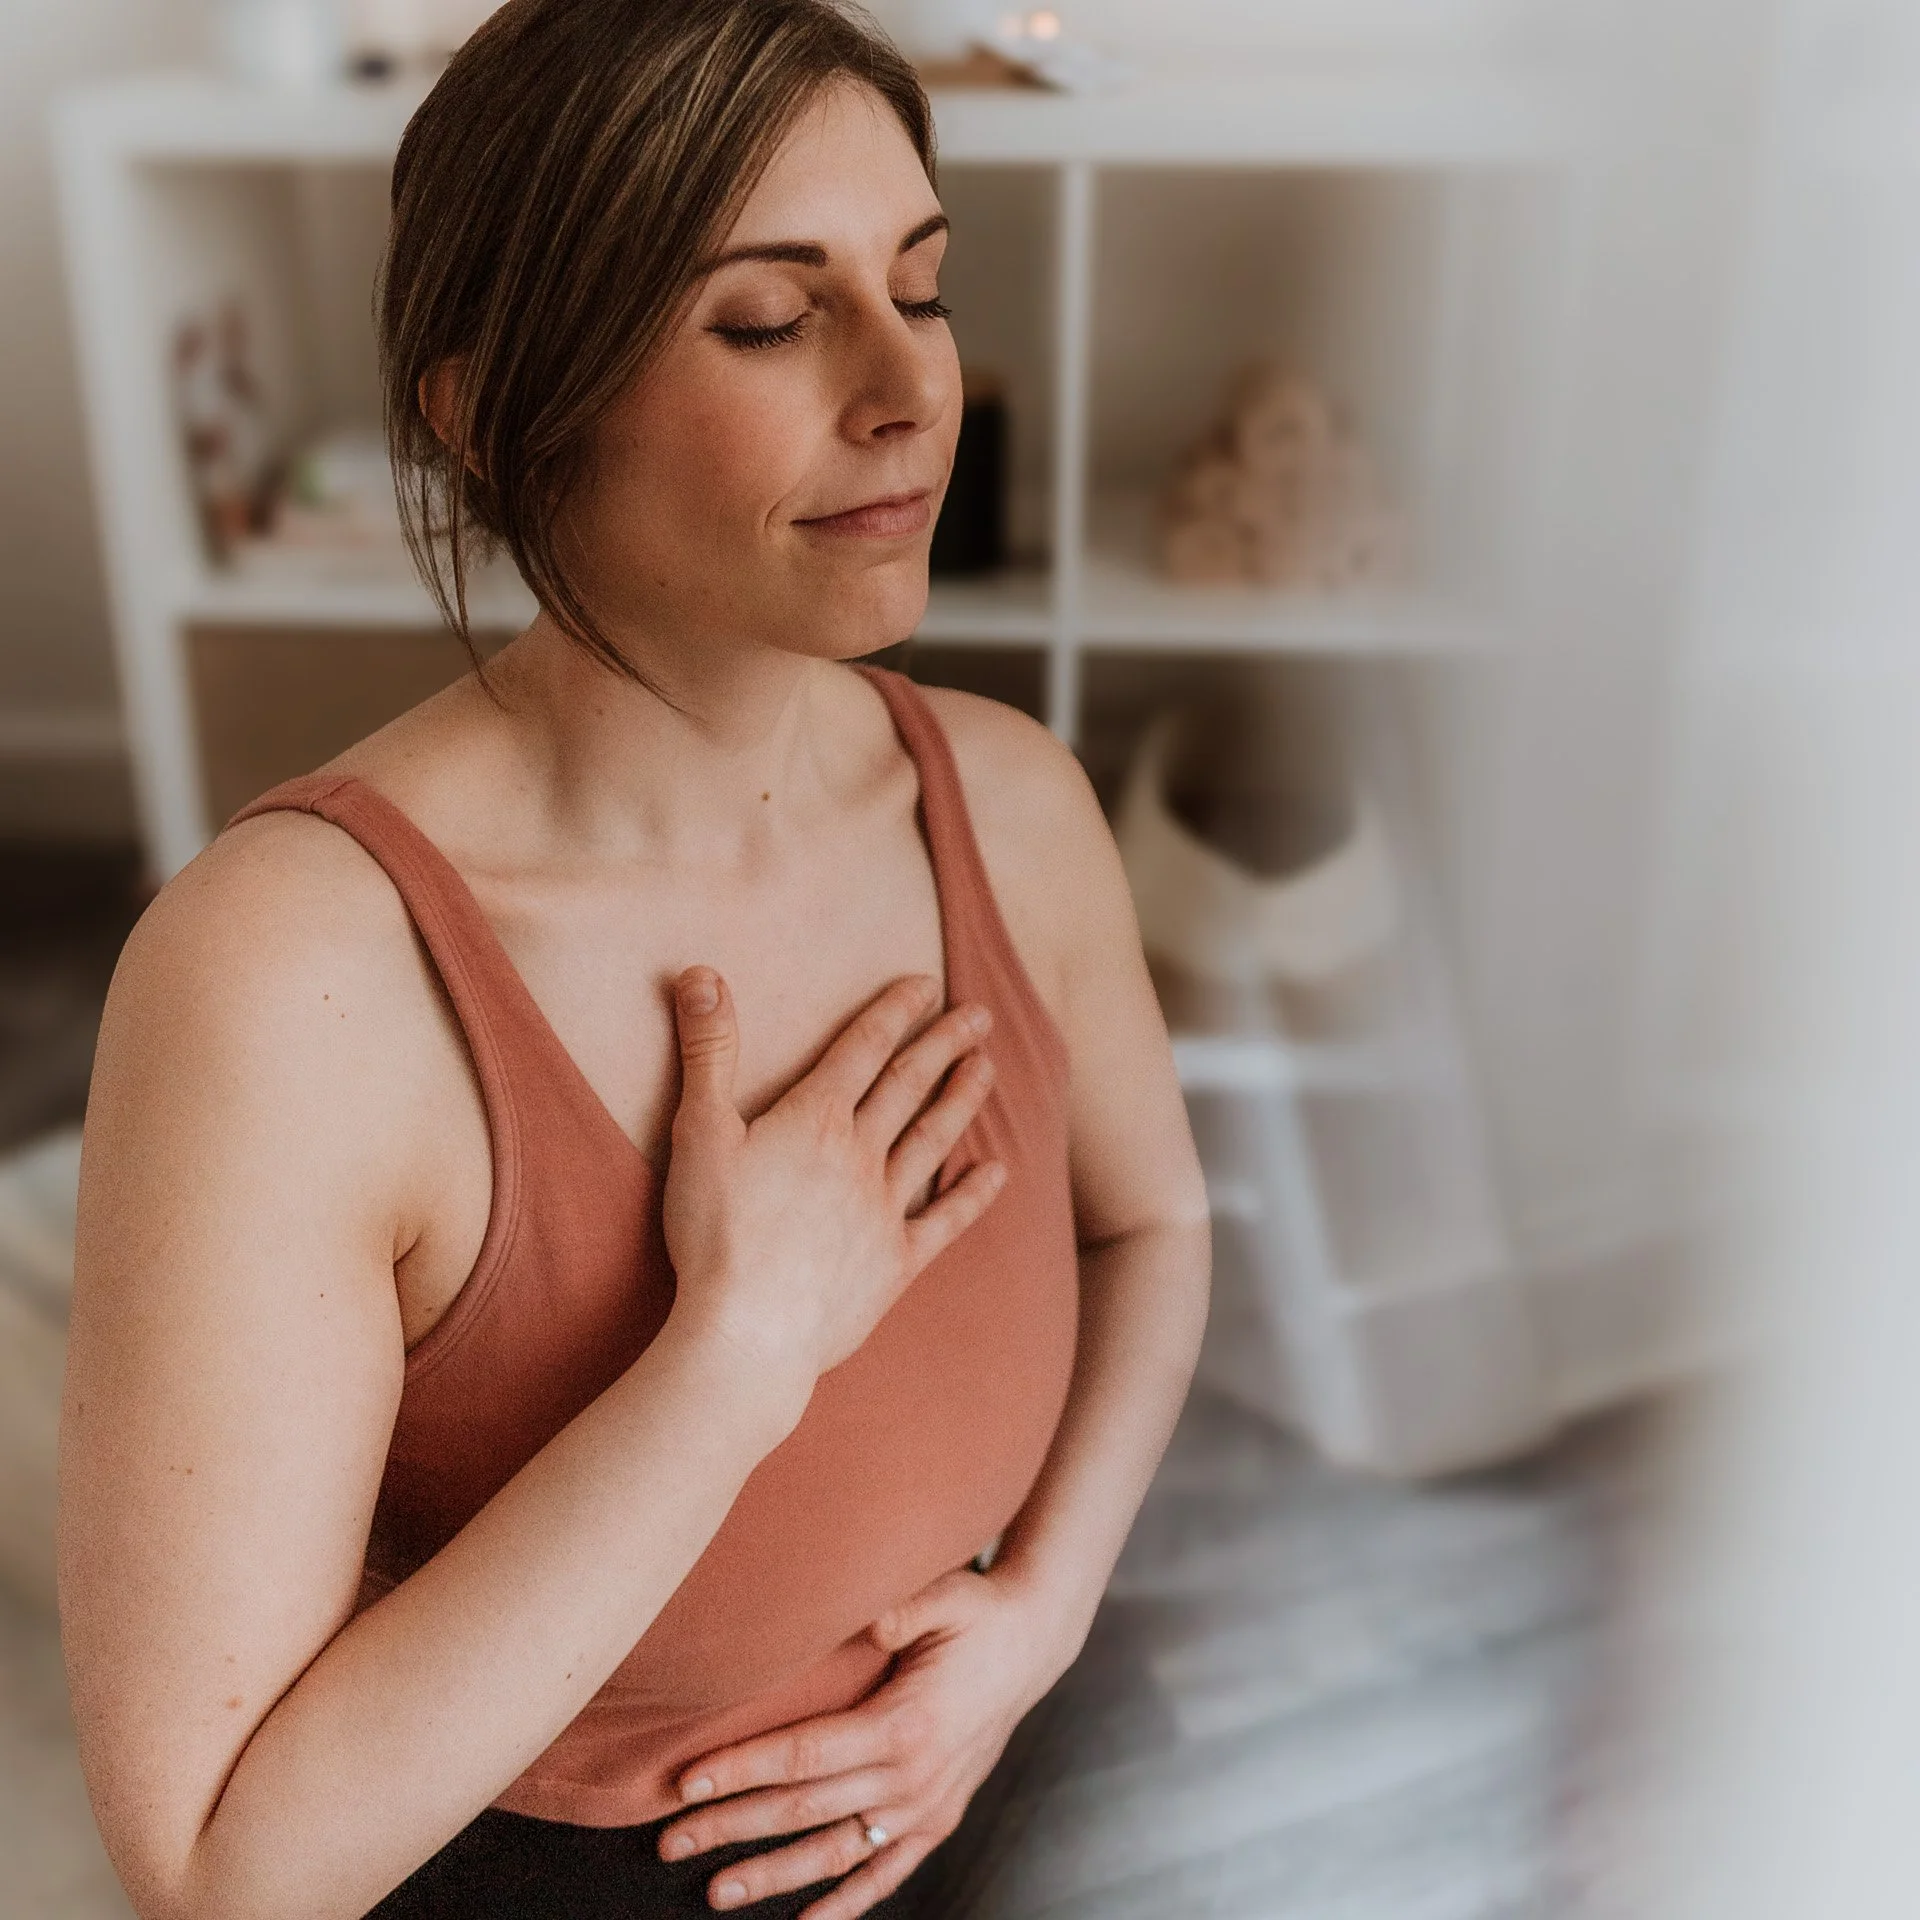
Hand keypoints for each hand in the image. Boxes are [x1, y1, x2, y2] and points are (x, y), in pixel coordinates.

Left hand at [653, 1566, 1075, 1917]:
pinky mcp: (938, 1820)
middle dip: (732, 1826)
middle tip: (670, 1841)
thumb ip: (904, 1606)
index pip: (803, 1754)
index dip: (741, 1769)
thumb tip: (864, 1620)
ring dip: (773, 1876)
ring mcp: (927, 1807)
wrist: (1034, 1642)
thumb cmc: (978, 1611)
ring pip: (835, 1852)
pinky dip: (847, 1904)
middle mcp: (912, 1778)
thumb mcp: (948, 1595)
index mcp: (905, 1724)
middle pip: (804, 1809)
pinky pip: (887, 1873)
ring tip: (716, 1893)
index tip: (685, 1783)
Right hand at [662, 967, 1007, 1394]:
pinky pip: (944, 1220)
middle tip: (979, 1015)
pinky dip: (972, 1194)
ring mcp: (884, 1210)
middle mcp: (861, 1156)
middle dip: (944, 1044)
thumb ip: (707, 1049)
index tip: (926, 984)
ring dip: (961, 1101)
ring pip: (932, 1141)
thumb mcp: (698, 1131)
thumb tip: (700, 972)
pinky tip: (996, 1172)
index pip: (863, 1048)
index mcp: (815, 1119)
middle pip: (909, 1086)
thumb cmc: (715, 1235)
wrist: (748, 1335)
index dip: (895, 1011)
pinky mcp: (895, 1263)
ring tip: (987, 1069)